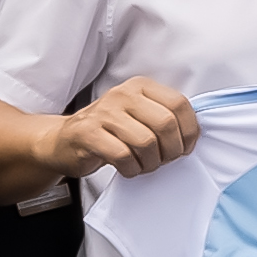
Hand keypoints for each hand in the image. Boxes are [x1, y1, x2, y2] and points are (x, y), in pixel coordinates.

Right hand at [54, 76, 200, 175]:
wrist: (63, 141)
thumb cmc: (108, 132)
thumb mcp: (137, 115)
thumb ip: (163, 117)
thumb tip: (192, 136)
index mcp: (140, 87)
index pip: (179, 104)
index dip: (189, 131)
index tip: (184, 148)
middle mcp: (122, 94)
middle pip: (165, 124)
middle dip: (171, 150)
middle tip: (163, 160)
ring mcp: (104, 113)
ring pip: (146, 142)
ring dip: (151, 163)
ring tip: (144, 165)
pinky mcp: (88, 133)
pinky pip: (123, 156)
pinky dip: (131, 169)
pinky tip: (128, 169)